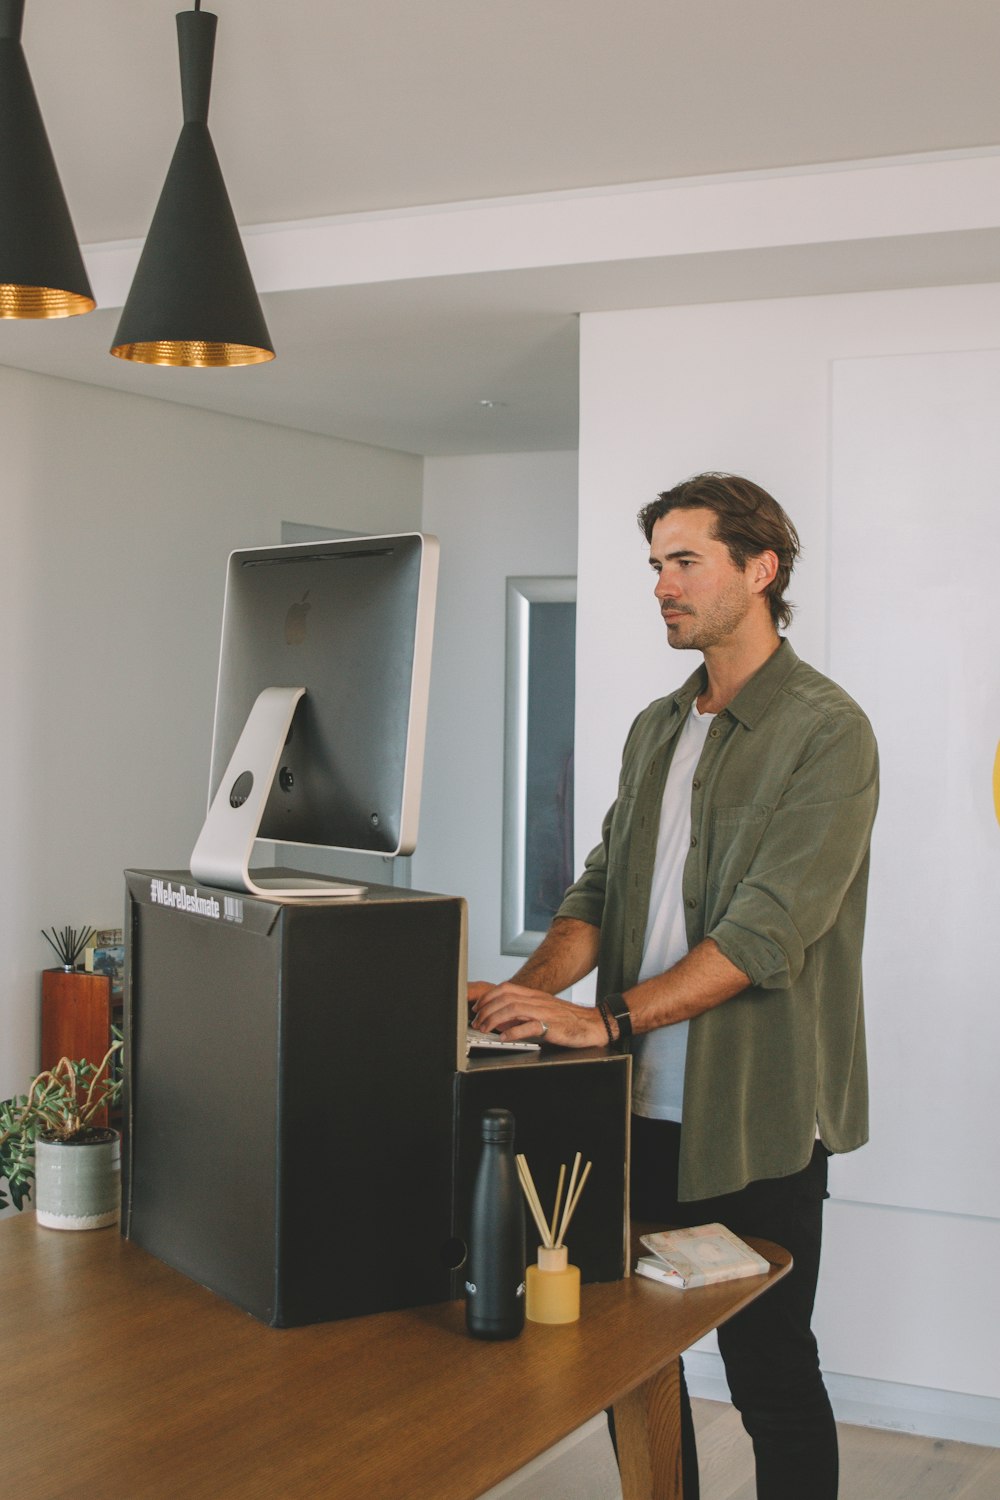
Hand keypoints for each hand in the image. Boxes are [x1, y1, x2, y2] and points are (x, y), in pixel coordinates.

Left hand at [470, 982, 608, 1049]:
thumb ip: (524, 1013)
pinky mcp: (552, 1026)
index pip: (505, 988)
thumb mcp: (543, 1011)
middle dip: (486, 1009)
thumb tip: (502, 1020)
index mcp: (535, 995)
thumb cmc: (569, 1020)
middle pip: (505, 997)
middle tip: (477, 1022)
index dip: (488, 997)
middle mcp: (538, 1000)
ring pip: (513, 1009)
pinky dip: (514, 1032)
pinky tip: (504, 1038)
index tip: (477, 1008)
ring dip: (495, 1019)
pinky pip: (530, 1026)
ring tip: (485, 1030)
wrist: (594, 1024)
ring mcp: (545, 1012)